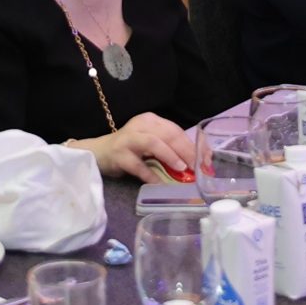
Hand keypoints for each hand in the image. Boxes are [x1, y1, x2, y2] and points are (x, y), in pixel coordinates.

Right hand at [75, 111, 199, 181]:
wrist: (99, 153)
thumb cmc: (130, 149)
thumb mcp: (151, 143)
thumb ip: (171, 149)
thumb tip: (198, 162)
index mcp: (151, 121)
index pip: (176, 130)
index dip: (193, 144)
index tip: (206, 159)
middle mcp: (140, 126)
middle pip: (167, 134)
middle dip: (185, 150)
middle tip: (197, 166)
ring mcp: (128, 139)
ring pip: (153, 143)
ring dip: (169, 155)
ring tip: (182, 168)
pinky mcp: (119, 154)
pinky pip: (137, 165)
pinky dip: (150, 175)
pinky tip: (160, 183)